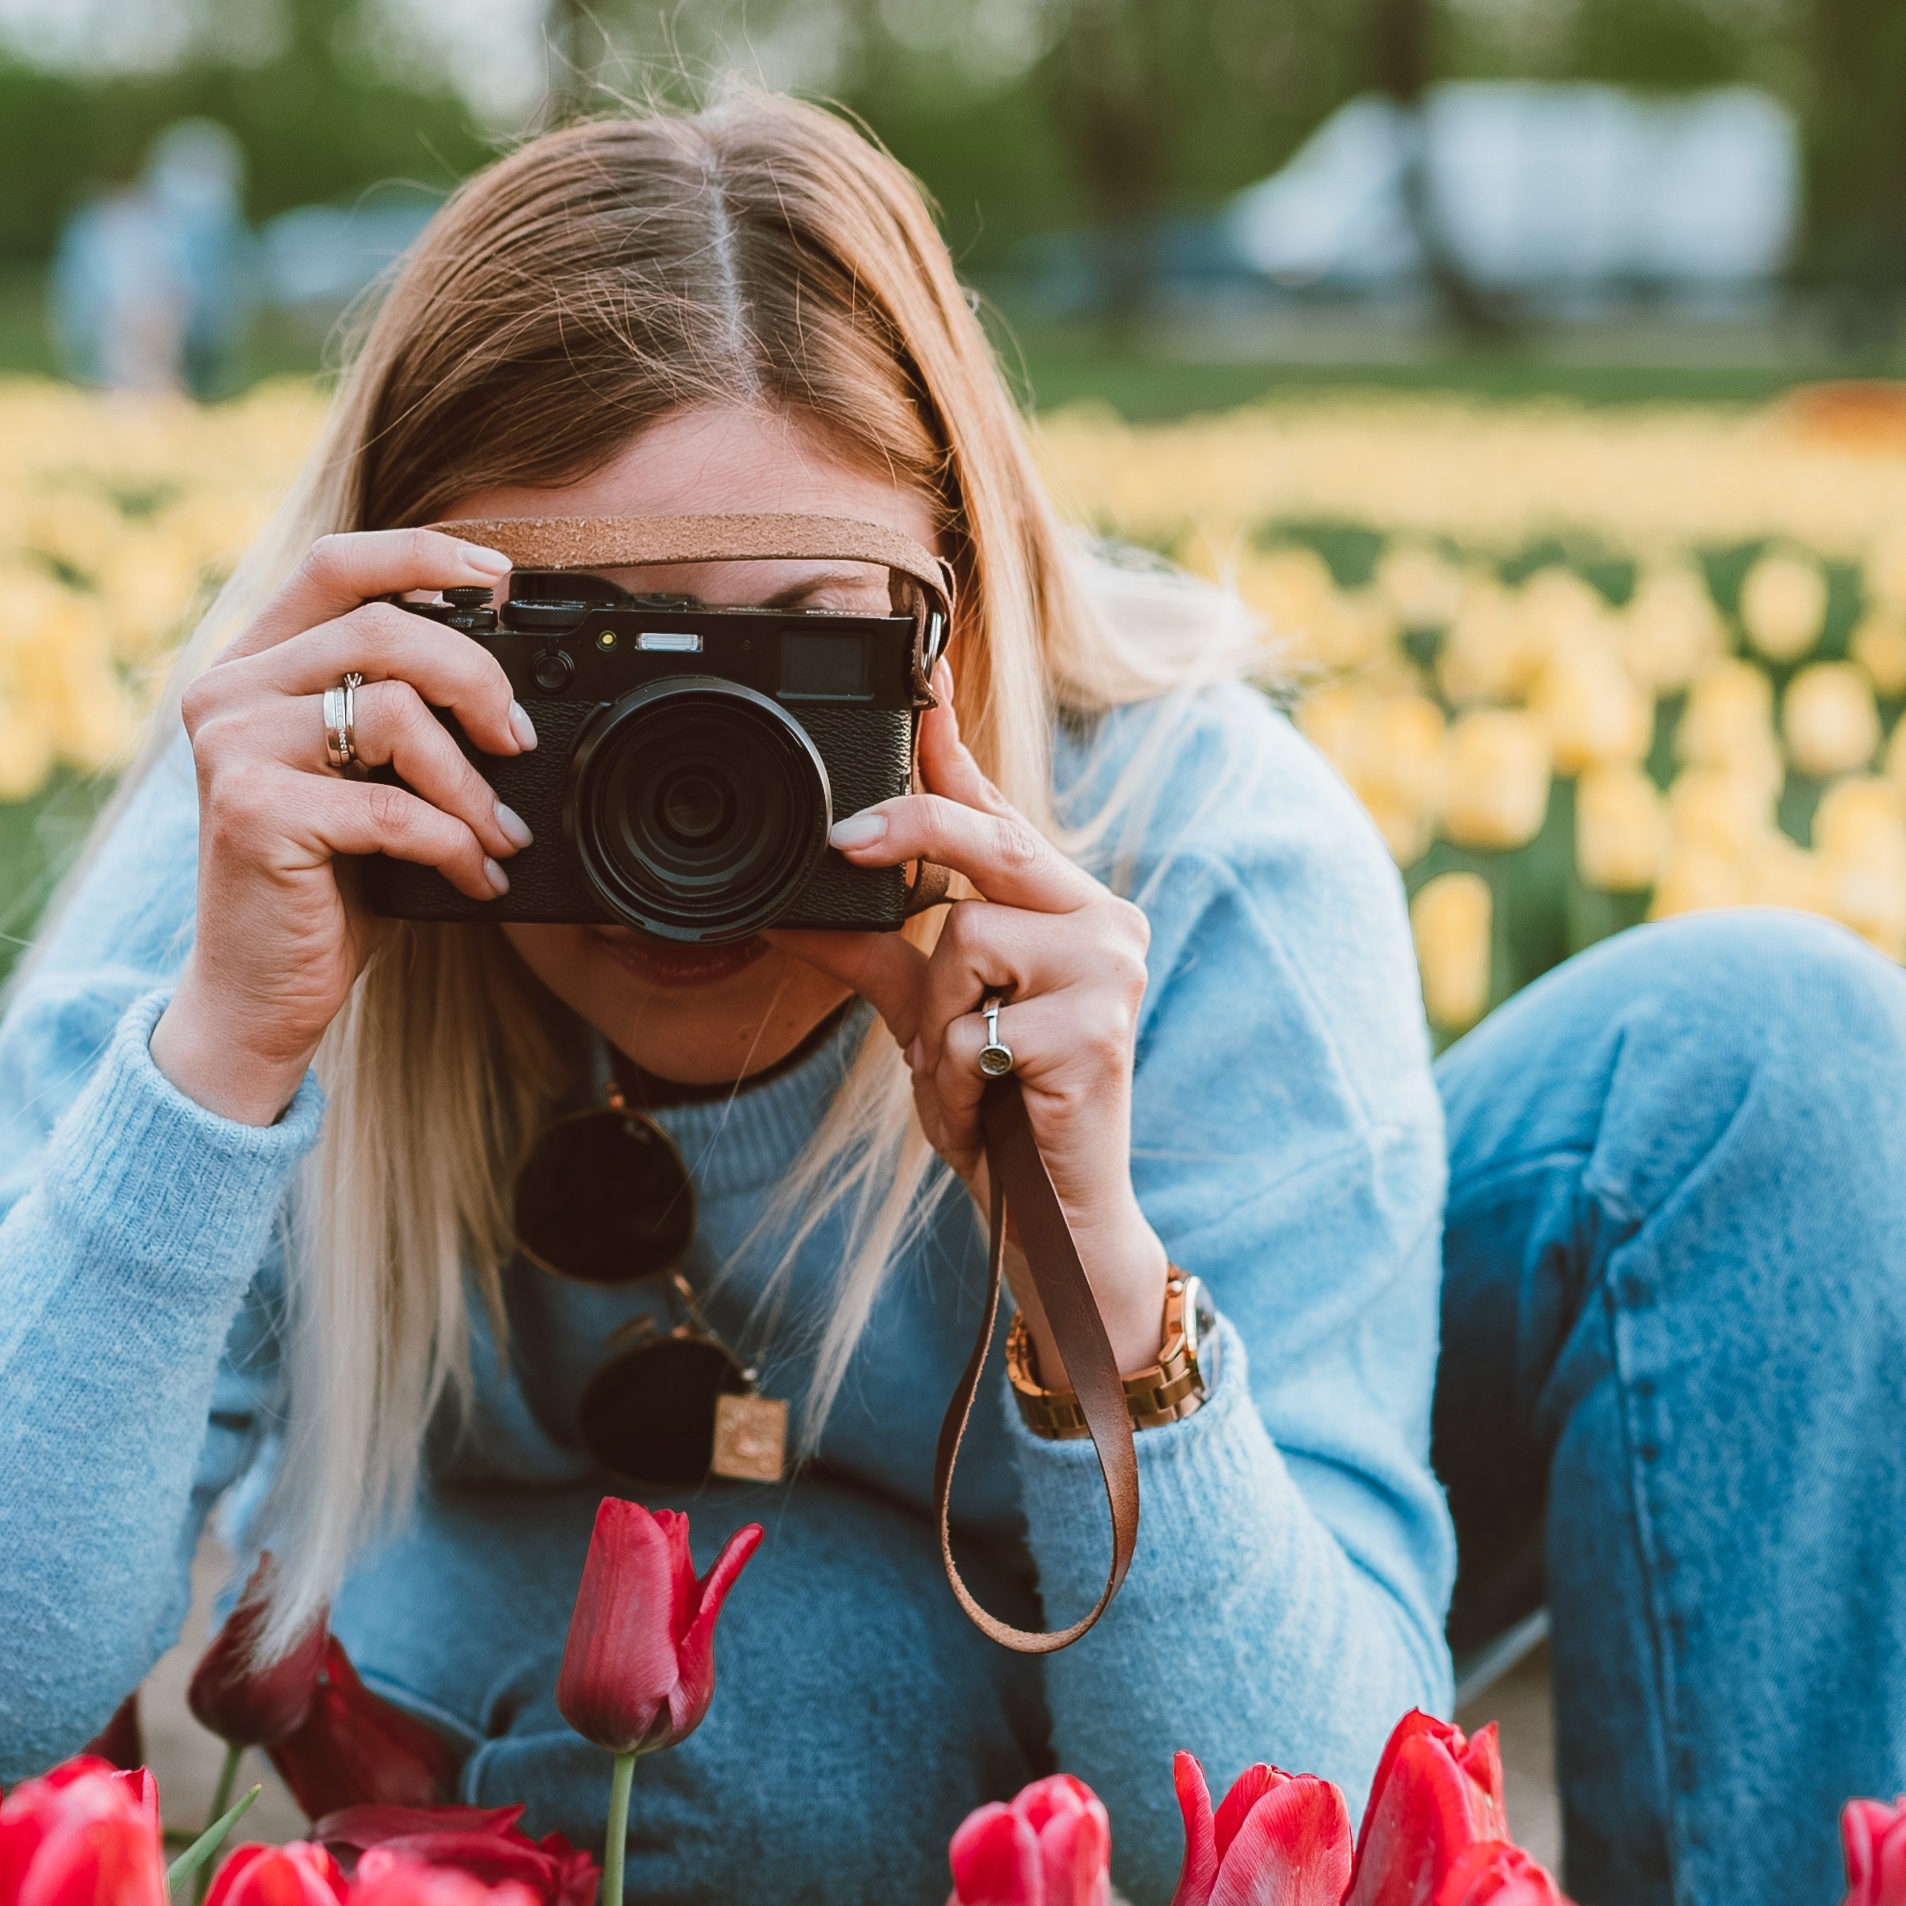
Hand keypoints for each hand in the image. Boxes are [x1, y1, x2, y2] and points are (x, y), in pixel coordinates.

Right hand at [149, 529, 540, 1125]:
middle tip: (517, 739)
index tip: (502, 578)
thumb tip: (503, 670)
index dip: (424, 553)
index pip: (336, 564)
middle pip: (380, 627)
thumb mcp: (363, 776)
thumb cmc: (323, 883)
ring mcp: (231, 747)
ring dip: (471, 780)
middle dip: (475, 679)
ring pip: (393, 710)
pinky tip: (475, 877)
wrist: (256, 992)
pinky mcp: (250, 812)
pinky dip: (453, 844)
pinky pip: (390, 807)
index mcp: (253, 664)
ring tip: (498, 831)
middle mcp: (227, 691)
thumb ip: (397, 707)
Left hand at [770, 699, 1173, 1381]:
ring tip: (967, 1074)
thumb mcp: (927, 1021)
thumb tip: (796, 905)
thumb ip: (877, 953)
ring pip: (965, 941)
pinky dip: (956, 1075)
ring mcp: (1109, 974)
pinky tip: (989, 1106)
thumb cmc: (1003, 1115)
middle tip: (842, 839)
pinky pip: (977, 1022)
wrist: (1057, 1220)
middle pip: (990, 843)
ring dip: (937, 1024)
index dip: (953, 751)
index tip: (919, 685)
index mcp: (1065, 909)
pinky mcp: (1097, 1032)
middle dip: (911, 835)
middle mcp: (1102, 924)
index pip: (1002, 812)